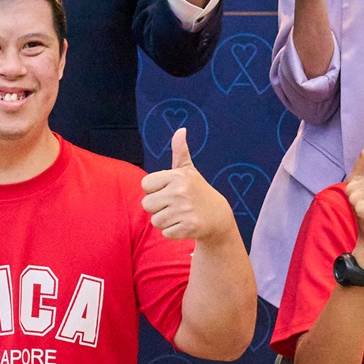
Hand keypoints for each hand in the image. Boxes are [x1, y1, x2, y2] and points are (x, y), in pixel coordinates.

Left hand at [141, 127, 238, 245]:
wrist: (218, 217)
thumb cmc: (197, 191)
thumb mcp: (189, 171)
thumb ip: (180, 151)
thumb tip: (180, 130)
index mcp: (177, 176)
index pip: (145, 185)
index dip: (155, 190)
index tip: (169, 190)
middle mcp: (180, 191)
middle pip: (147, 204)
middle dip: (158, 207)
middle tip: (175, 205)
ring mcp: (185, 210)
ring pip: (155, 221)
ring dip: (166, 221)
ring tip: (180, 215)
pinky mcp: (188, 227)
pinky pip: (165, 233)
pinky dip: (173, 232)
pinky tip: (185, 225)